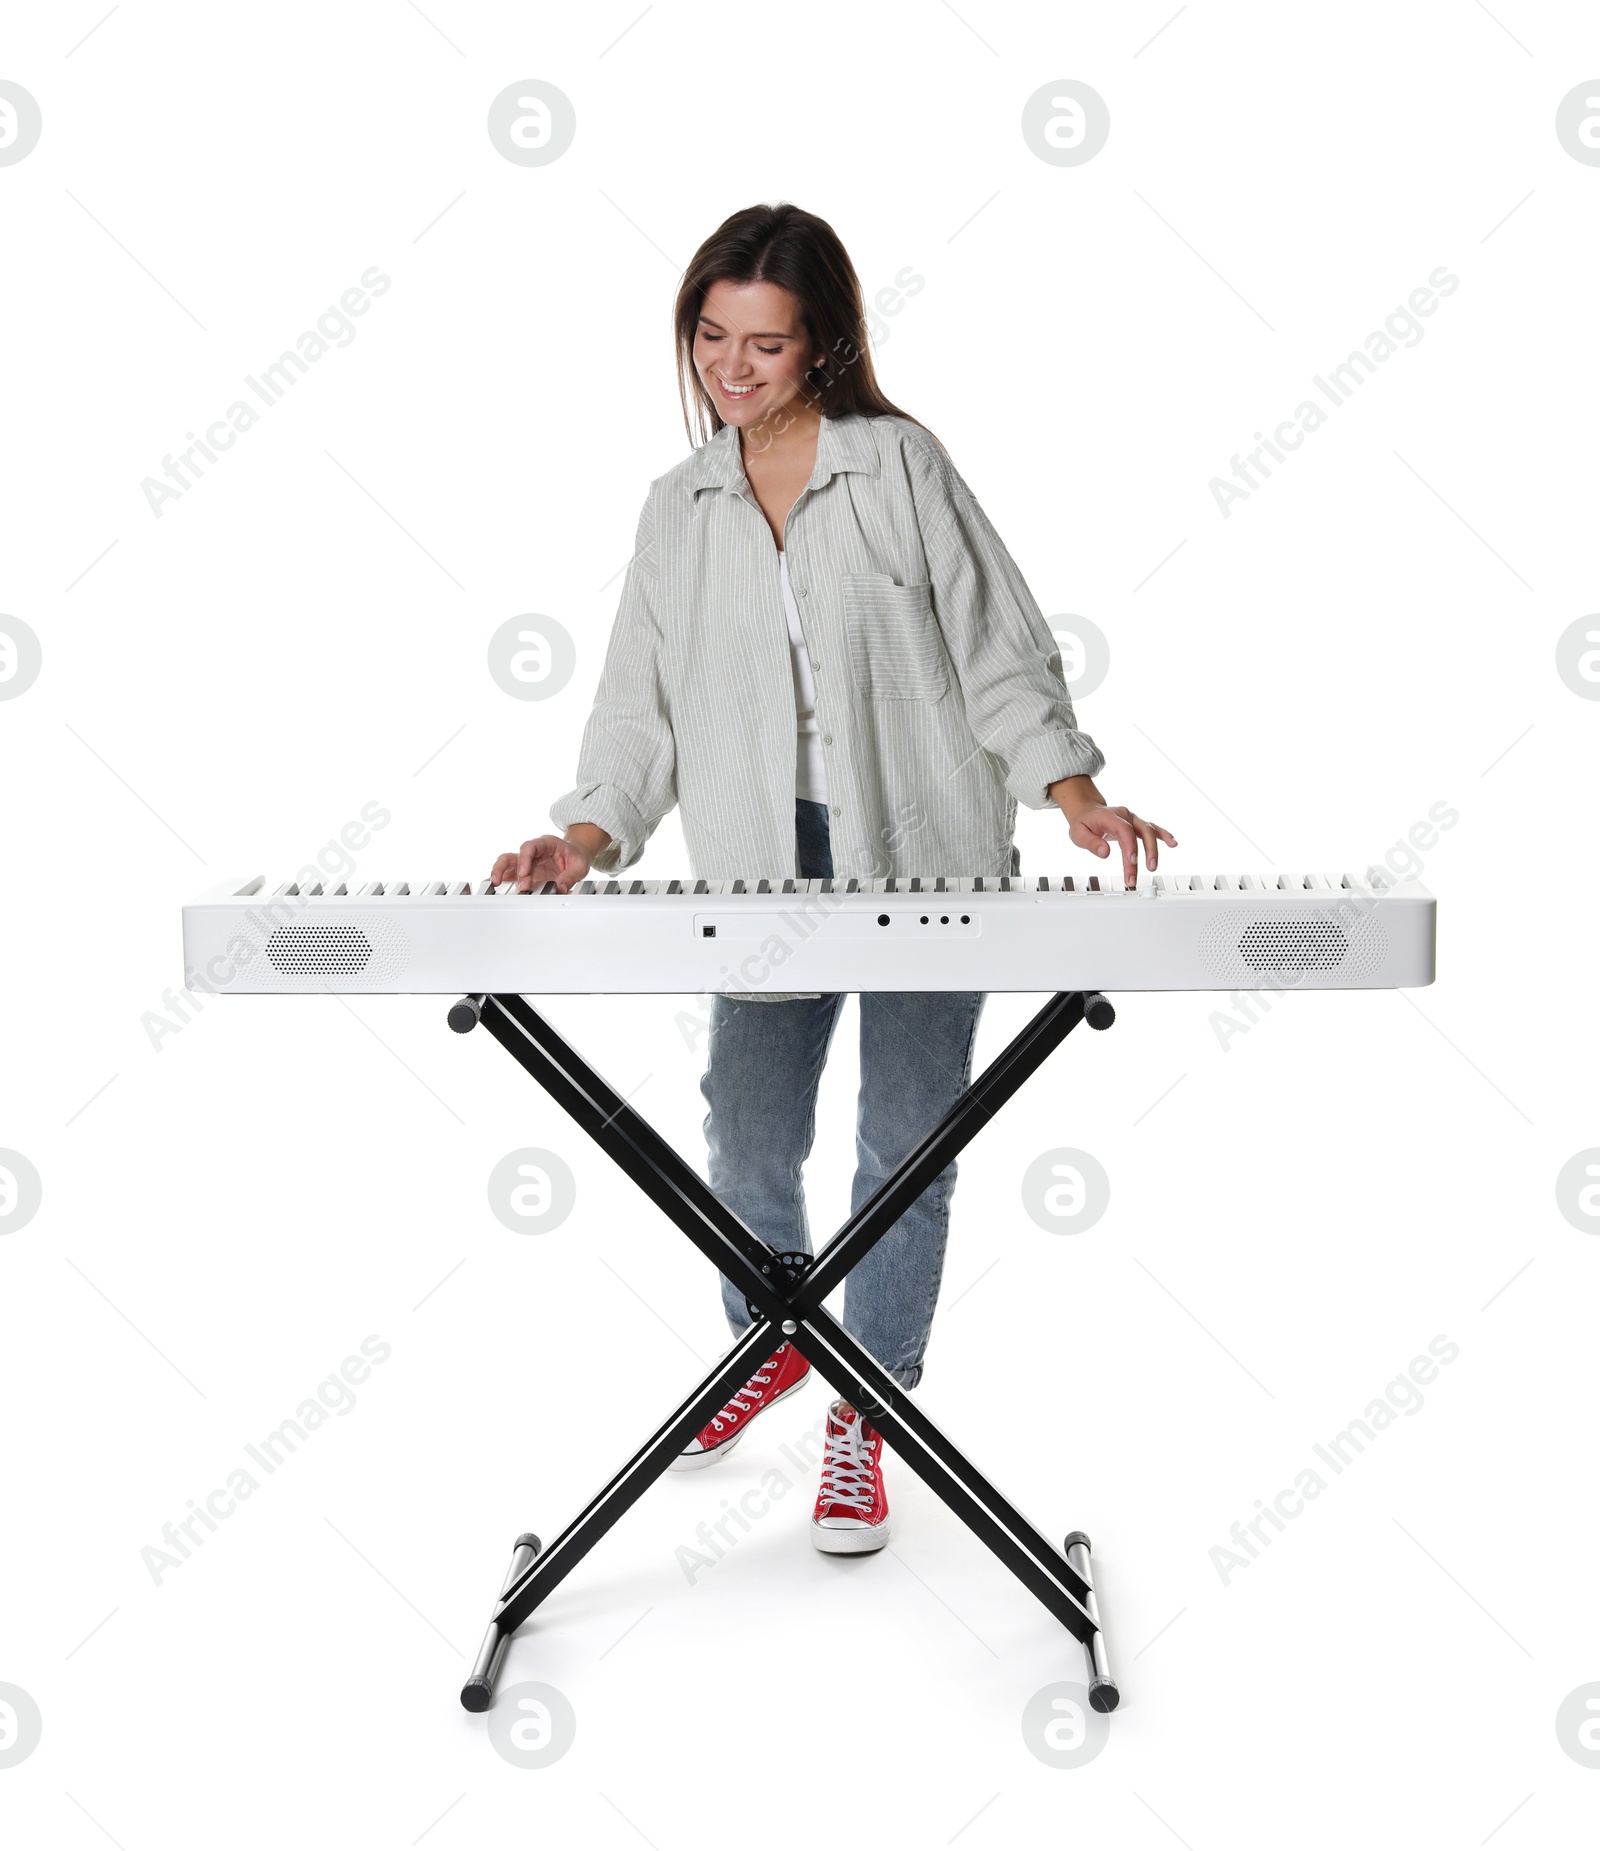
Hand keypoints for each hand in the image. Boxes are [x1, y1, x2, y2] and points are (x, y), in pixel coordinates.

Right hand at [490, 833, 594, 893]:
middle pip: (512, 854)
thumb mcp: (579, 866)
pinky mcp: (525, 872)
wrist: (576, 855)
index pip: (530, 847)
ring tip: (494, 884)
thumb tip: (559, 888)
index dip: (524, 859)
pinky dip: (502, 880)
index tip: (523, 873)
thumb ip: (569, 877)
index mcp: (546, 843)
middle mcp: (533, 852)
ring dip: (499, 873)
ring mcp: (527, 862)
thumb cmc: (576, 856)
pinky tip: (495, 887)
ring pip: (507, 863)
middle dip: (504, 867)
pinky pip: (510, 874)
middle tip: (500, 881)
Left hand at [1047, 776, 1175, 886]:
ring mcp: (1133, 820)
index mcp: (1110, 817)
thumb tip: (1104, 853)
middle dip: (1147, 851)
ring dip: (1154, 849)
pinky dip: (1164, 836)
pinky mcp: (1138, 825)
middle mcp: (1125, 816)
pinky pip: (1153, 829)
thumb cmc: (1084, 823)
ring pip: (1149, 831)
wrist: (1087, 812)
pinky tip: (1173, 844)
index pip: (1125, 830)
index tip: (1132, 861)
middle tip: (1147, 869)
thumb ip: (1091, 843)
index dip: (1131, 845)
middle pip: (1142, 831)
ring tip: (1154, 866)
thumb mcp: (1078, 834)